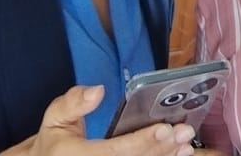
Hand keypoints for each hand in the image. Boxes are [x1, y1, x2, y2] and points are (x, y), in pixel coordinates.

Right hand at [0, 85, 197, 154]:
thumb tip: (97, 91)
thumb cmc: (55, 142)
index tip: (165, 128)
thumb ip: (73, 103)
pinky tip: (177, 155)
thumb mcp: (55, 118)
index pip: (116, 151)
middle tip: (184, 133)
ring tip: (185, 145)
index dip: (142, 141)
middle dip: (162, 149)